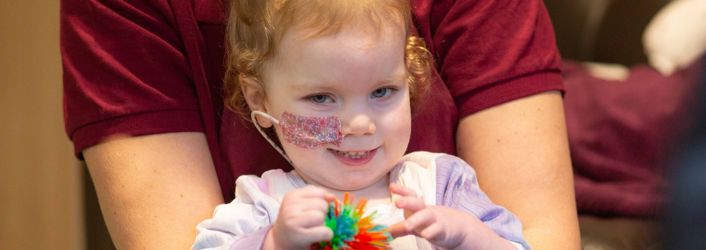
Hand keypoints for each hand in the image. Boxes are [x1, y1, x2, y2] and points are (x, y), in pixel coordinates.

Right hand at [266, 185, 334, 249]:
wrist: (281, 240)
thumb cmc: (295, 221)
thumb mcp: (301, 204)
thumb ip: (318, 196)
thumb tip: (332, 197)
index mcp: (292, 196)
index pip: (319, 193)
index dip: (322, 202)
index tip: (314, 210)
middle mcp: (290, 206)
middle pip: (322, 205)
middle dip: (322, 213)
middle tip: (311, 221)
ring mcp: (293, 220)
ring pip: (322, 217)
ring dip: (322, 224)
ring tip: (312, 228)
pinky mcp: (299, 235)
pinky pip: (324, 231)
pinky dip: (327, 235)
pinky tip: (318, 236)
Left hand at [387, 184, 513, 249]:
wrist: (459, 227)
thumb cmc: (432, 223)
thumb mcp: (416, 223)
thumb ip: (400, 227)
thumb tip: (384, 232)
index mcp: (419, 206)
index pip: (411, 195)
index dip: (402, 190)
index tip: (391, 186)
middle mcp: (426, 211)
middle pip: (417, 203)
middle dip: (407, 201)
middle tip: (397, 203)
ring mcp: (435, 220)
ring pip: (426, 217)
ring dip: (416, 220)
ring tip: (407, 225)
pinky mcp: (443, 230)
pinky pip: (437, 231)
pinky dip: (431, 233)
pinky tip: (426, 235)